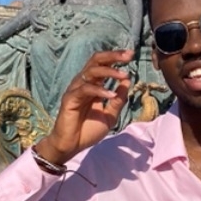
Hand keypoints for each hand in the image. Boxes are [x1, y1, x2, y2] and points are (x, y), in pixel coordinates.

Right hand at [34, 49, 132, 166]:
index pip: (103, 64)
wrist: (72, 146)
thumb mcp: (109, 115)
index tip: (131, 54)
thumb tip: (127, 82)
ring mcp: (75, 89)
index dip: (115, 58)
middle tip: (128, 55)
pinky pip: (85, 90)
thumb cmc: (88, 130)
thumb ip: (118, 100)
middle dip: (112, 56)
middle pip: (96, 61)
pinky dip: (100, 90)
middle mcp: (83, 83)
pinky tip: (111, 94)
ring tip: (124, 75)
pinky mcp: (70, 99)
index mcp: (92, 85)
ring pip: (91, 72)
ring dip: (109, 72)